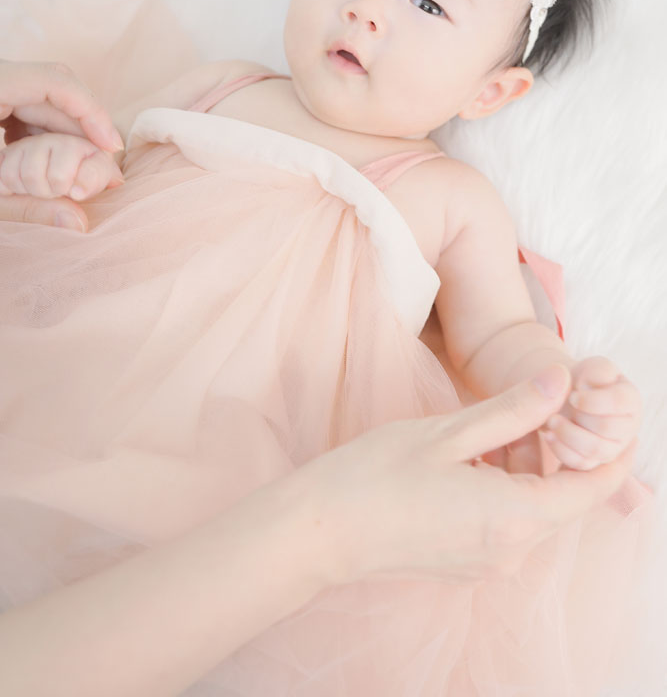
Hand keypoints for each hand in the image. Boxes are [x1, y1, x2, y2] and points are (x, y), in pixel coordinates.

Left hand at [0, 60, 123, 228]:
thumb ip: (26, 208)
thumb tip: (78, 224)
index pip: (56, 83)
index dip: (92, 113)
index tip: (112, 147)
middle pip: (54, 91)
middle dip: (83, 127)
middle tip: (104, 161)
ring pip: (44, 100)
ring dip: (66, 133)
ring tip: (84, 165)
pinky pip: (27, 107)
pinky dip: (44, 133)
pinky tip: (53, 160)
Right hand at [301, 364, 636, 585]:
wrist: (318, 533)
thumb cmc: (374, 476)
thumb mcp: (447, 433)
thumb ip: (512, 410)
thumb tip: (560, 381)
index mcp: (514, 519)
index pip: (594, 488)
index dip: (611, 449)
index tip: (605, 411)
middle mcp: (510, 552)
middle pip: (563, 495)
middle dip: (556, 447)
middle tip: (527, 403)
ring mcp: (488, 564)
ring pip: (533, 506)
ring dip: (524, 464)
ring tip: (484, 427)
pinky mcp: (467, 564)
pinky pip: (506, 522)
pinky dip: (502, 485)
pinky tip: (467, 457)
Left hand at [541, 356, 641, 470]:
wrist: (565, 396)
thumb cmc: (581, 380)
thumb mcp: (590, 367)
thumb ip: (595, 371)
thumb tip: (587, 387)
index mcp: (630, 400)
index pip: (619, 402)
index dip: (593, 400)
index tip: (572, 395)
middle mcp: (627, 427)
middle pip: (607, 427)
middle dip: (580, 416)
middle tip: (557, 406)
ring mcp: (611, 448)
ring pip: (595, 450)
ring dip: (569, 434)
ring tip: (551, 420)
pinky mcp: (593, 462)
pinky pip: (581, 464)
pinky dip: (562, 450)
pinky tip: (548, 435)